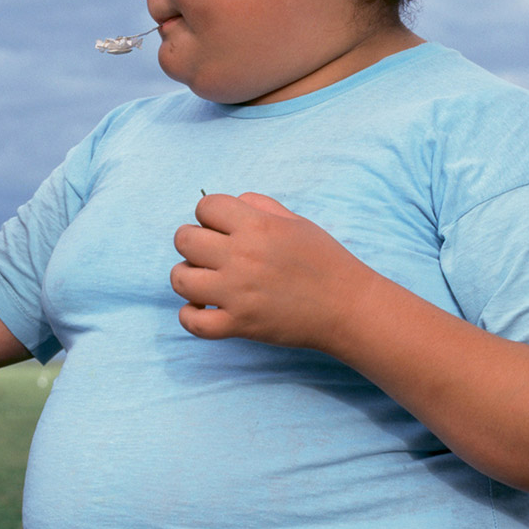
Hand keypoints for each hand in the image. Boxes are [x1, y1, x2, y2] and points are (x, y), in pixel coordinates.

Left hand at [170, 191, 373, 351]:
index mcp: (257, 226)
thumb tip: (229, 204)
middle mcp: (242, 256)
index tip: (221, 228)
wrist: (348, 307)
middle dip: (192, 242)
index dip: (209, 215)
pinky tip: (202, 307)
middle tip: (210, 253)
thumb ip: (259, 206)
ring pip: (180, 278)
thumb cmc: (324, 261)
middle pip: (184, 239)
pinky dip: (190, 315)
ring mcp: (237, 293)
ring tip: (205, 280)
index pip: (205, 206)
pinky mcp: (239, 324)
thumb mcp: (296, 222)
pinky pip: (192, 322)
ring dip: (187, 276)